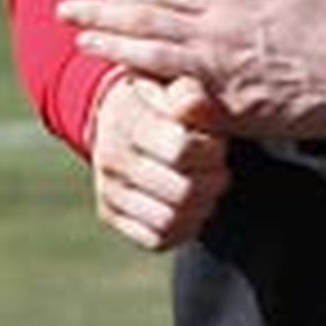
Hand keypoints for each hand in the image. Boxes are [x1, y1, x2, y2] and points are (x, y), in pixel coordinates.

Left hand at [59, 0, 325, 138]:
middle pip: (143, 21)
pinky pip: (177, 101)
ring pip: (149, 59)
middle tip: (64, 13)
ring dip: (111, 51)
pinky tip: (129, 96)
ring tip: (82, 46)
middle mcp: (217, 33)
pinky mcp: (231, 110)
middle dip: (99, 16)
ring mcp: (220, 73)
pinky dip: (149, 96)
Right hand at [91, 72, 229, 251]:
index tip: (216, 142)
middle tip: (218, 168)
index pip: (180, 150)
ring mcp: (108, 189)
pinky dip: (185, 226)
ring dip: (202, 205)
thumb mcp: (177, 86)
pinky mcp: (110, 214)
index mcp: (128, 118)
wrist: (123, 115)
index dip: (210, 150)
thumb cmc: (165, 101)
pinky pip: (157, 238)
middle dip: (213, 180)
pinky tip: (191, 205)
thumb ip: (190, 94)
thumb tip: (191, 105)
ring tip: (206, 186)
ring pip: (171, 219)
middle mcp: (111, 157)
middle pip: (182, 191)